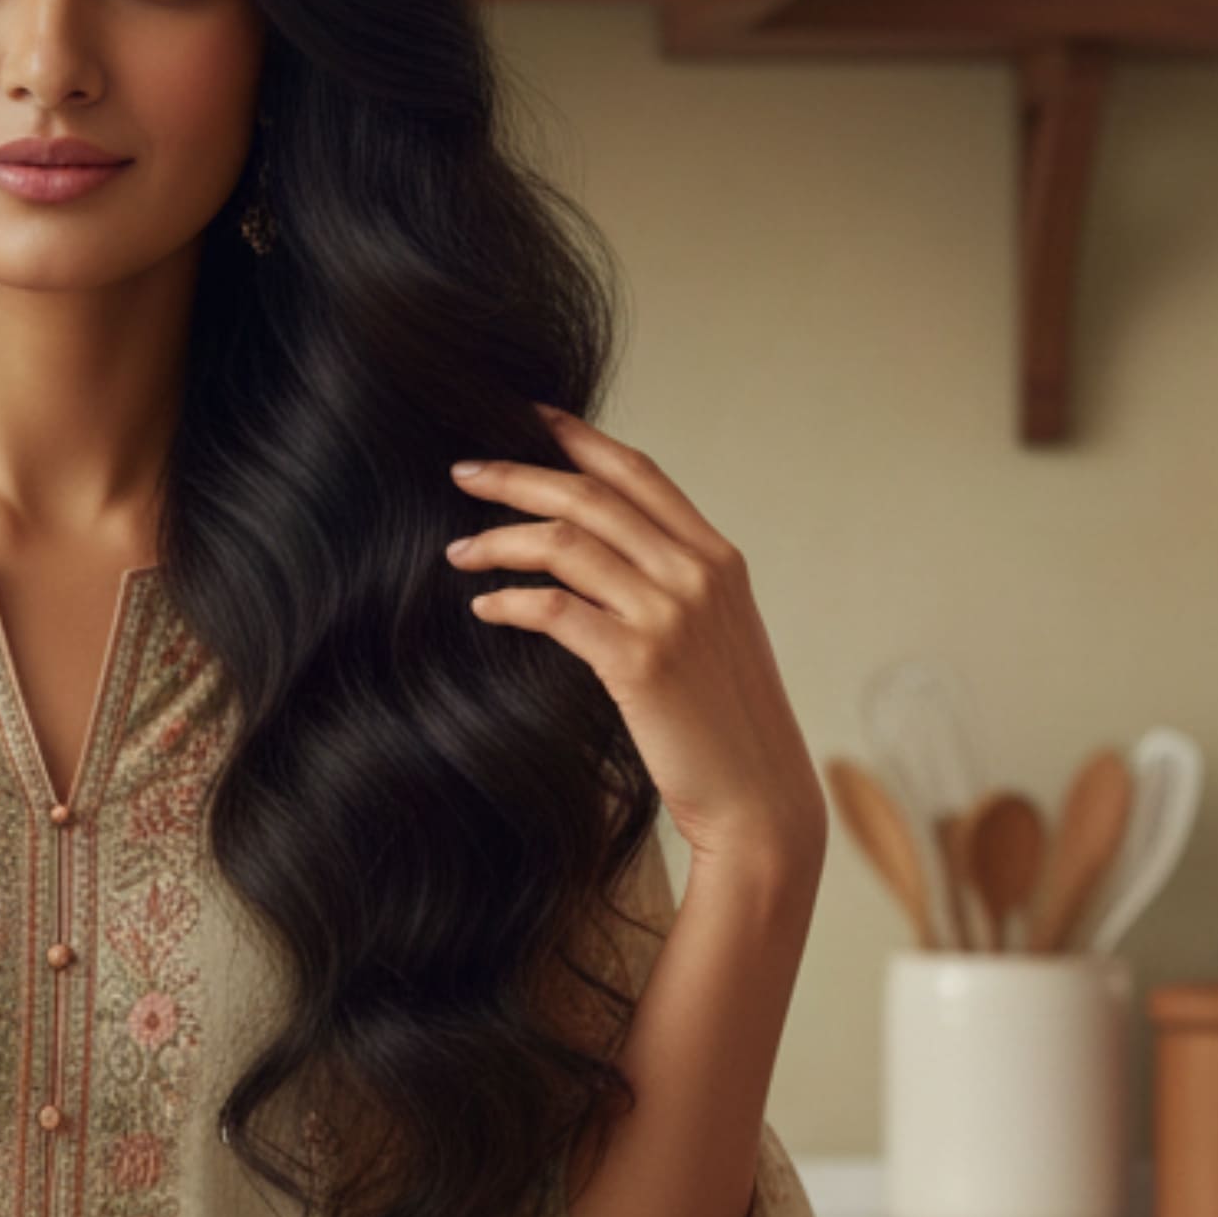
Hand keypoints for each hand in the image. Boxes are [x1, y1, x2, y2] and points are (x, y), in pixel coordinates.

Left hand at [444, 404, 826, 887]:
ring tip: (458, 551)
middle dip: (518, 474)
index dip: (580, 438)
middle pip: (591, 495)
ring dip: (500, 540)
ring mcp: (671, 614)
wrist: (759, 800)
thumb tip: (604, 555)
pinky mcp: (640, 662)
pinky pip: (556, 608)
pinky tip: (484, 607)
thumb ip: (672, 586)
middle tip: (462, 472)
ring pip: (566, 543)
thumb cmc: (726, 726)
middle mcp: (697, 573)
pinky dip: (511, 600)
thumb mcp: (715, 636)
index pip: (639, 472)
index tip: (528, 416)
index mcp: (717, 558)